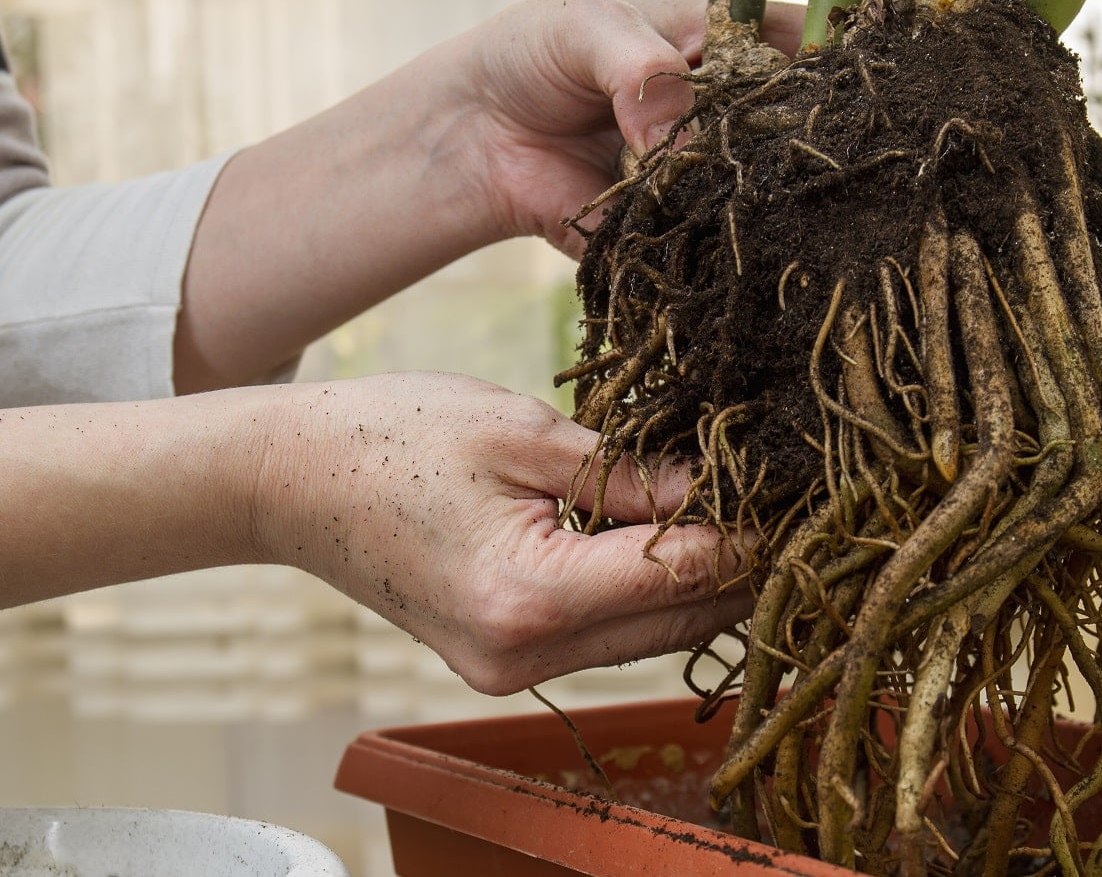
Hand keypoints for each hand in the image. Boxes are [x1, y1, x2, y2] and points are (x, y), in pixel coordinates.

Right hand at [0, 376, 749, 692]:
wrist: (285, 482)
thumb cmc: (387, 437)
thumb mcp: (519, 433)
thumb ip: (627, 473)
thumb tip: (721, 488)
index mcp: (530, 595)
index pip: (687, 572)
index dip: (758, 531)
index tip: (816, 492)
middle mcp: (523, 655)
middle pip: (678, 620)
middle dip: (745, 563)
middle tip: (802, 502)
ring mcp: (508, 669)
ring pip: (648, 635)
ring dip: (701, 584)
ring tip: (753, 515)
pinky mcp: (498, 659)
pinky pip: (604, 634)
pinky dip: (646, 593)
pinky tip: (678, 544)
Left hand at [178, 0, 800, 390]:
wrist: (473, 135)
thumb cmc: (532, 57)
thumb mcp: (584, 31)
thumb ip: (635, 62)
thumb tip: (669, 115)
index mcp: (721, 47)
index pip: (798, 50)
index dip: (826, 69)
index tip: (840, 90)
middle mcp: (724, 115)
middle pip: (784, 131)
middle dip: (790, 148)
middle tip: (792, 160)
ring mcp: (702, 176)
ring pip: (749, 194)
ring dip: (748, 204)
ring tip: (745, 210)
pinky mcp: (670, 229)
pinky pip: (699, 242)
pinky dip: (704, 248)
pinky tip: (712, 249)